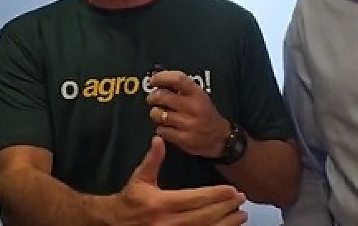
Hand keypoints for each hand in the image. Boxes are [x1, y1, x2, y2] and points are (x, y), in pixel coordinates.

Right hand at [110, 136, 247, 225]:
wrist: (116, 223)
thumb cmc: (131, 199)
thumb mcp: (139, 178)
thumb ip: (152, 160)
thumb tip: (159, 139)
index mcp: (161, 204)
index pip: (194, 199)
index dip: (215, 195)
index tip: (231, 190)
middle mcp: (169, 222)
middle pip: (204, 216)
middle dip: (225, 208)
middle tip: (242, 199)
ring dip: (226, 223)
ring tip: (242, 215)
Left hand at [146, 70, 229, 157]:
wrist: (220, 138)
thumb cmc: (205, 113)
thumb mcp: (199, 96)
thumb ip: (181, 88)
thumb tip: (158, 81)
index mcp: (197, 94)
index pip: (177, 79)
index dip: (161, 77)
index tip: (153, 80)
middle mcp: (193, 107)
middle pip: (162, 96)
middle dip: (152, 97)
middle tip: (152, 99)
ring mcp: (189, 124)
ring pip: (159, 114)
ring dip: (156, 114)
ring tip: (161, 115)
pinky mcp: (184, 139)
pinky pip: (162, 131)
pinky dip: (161, 129)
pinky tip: (167, 128)